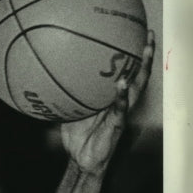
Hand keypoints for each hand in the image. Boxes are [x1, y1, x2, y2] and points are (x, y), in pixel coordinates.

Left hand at [60, 30, 153, 176]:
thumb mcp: (68, 111)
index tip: (131, 33)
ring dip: (142, 70)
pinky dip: (120, 97)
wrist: (81, 160)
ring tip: (144, 52)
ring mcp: (120, 112)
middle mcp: (119, 101)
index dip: (129, 55)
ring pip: (136, 88)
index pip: (124, 72)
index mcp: (110, 97)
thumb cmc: (77, 136)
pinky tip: (120, 85)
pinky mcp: (117, 125)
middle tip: (148, 34)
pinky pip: (120, 109)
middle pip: (137, 75)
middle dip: (144, 55)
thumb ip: (64, 96)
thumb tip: (45, 77)